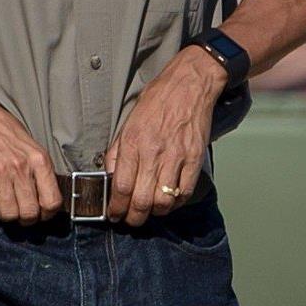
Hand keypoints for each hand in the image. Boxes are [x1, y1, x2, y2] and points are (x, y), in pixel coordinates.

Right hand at [0, 92, 61, 222]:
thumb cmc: (4, 132)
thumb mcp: (32, 147)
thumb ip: (40, 172)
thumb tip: (47, 202)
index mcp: (39, 160)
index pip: (52, 201)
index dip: (47, 214)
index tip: (42, 213)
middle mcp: (21, 167)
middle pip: (29, 213)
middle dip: (26, 219)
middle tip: (21, 212)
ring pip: (9, 214)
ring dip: (7, 213)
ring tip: (4, 202)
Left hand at [105, 56, 221, 226]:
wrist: (189, 84)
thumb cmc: (156, 101)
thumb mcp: (128, 122)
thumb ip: (118, 151)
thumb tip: (110, 177)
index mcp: (133, 143)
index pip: (121, 186)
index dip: (116, 208)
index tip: (115, 215)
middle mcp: (153, 152)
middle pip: (142, 200)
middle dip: (134, 218)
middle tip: (131, 220)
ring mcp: (176, 156)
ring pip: (164, 200)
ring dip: (155, 213)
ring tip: (150, 212)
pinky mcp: (195, 158)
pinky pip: (185, 191)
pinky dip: (176, 203)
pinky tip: (170, 201)